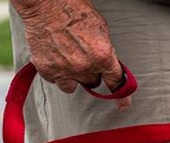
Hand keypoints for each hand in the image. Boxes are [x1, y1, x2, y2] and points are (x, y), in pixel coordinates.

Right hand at [12, 0, 129, 108]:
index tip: (123, 104)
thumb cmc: (74, 9)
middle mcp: (84, 67)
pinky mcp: (46, 69)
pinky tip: (53, 56)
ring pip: (71, 86)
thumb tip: (106, 63)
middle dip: (89, 72)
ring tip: (66, 60)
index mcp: (102, 56)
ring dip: (71, 77)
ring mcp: (64, 70)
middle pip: (91, 82)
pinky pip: (53, 80)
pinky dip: (54, 71)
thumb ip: (104, 50)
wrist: (47, 4)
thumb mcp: (100, 29)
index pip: (116, 82)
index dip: (121, 95)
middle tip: (82, 57)